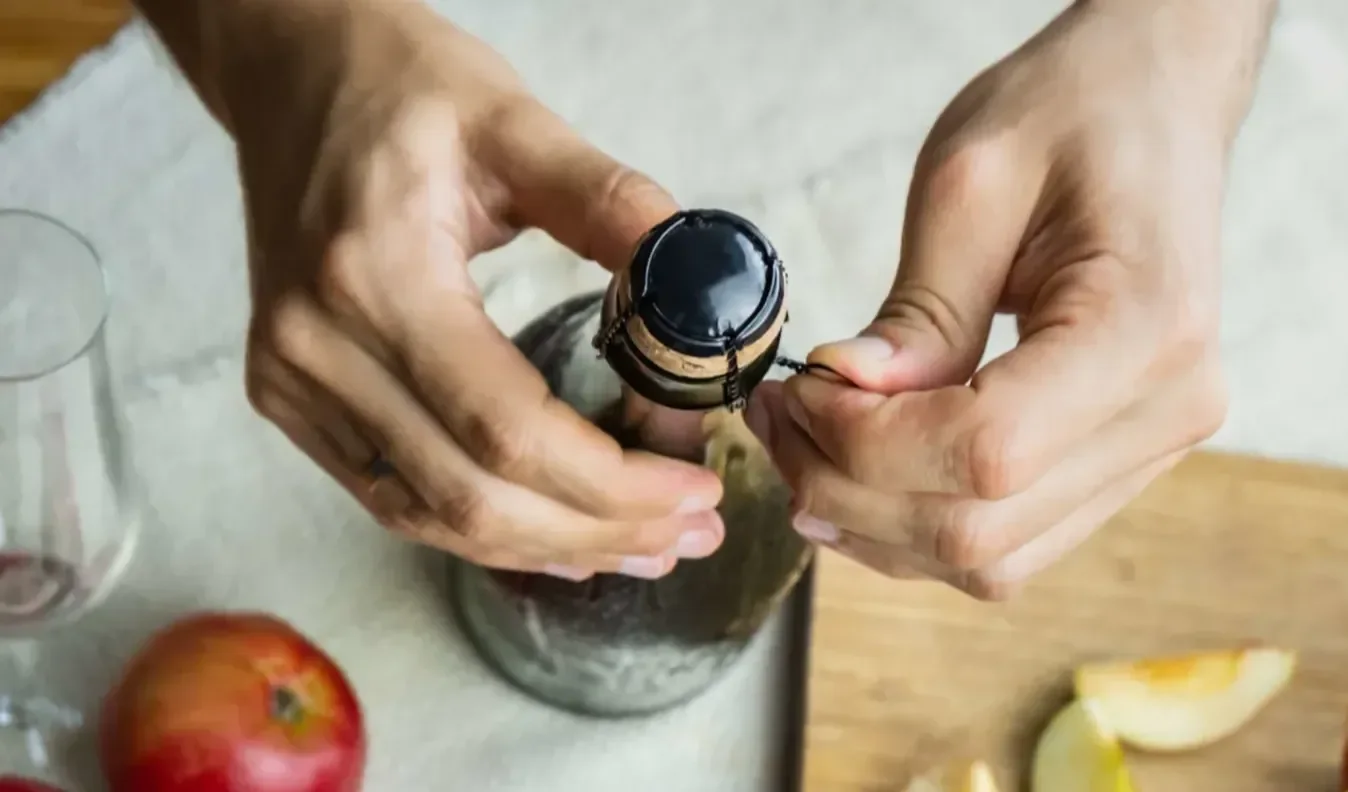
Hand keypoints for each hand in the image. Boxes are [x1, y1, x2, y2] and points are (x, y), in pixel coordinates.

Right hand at [162, 1, 725, 579]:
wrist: (292, 77)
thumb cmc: (400, 87)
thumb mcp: (514, 121)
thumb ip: (608, 202)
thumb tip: (703, 283)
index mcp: (374, 274)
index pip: (507, 428)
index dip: (611, 485)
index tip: (695, 492)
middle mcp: (317, 347)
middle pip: (472, 495)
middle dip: (596, 531)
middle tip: (693, 531)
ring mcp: (291, 383)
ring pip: (432, 516)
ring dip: (548, 548)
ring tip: (646, 546)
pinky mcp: (290, 398)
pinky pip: (396, 497)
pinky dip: (483, 530)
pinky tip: (557, 538)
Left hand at [747, 0, 1276, 598]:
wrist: (1153, 103)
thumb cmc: (1073, 112)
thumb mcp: (970, 181)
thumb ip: (915, 310)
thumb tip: (844, 396)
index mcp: (1147, 328)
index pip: (986, 451)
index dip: (865, 443)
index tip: (798, 389)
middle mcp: (1168, 410)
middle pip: (979, 528)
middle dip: (846, 488)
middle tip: (778, 417)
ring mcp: (1151, 447)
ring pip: (989, 559)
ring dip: (872, 520)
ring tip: (803, 442)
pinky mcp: (1119, 459)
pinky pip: (1008, 541)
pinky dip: (915, 524)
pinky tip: (859, 470)